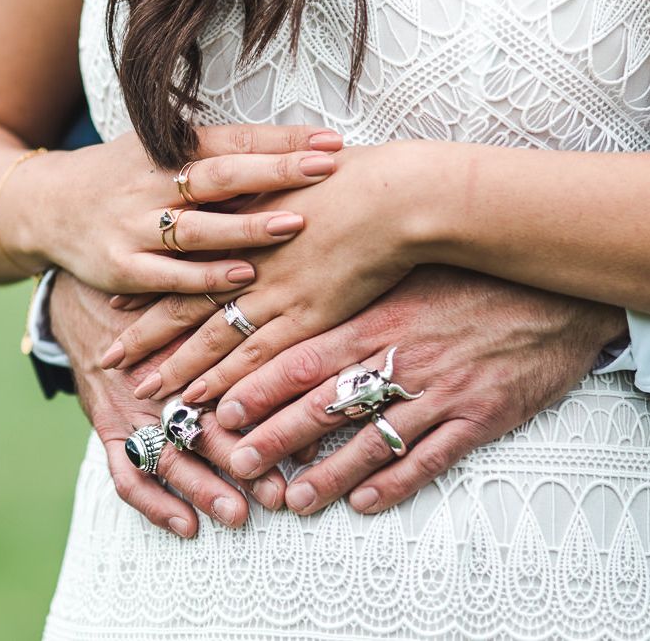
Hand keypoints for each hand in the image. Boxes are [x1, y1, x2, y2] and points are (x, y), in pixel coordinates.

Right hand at [7, 124, 342, 293]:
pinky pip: (171, 275)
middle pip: (219, 175)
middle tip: (324, 169)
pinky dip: (207, 277)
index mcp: (166, 150)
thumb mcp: (158, 153)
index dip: (282, 142)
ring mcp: (134, 227)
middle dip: (273, 172)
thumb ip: (211, 158)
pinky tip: (246, 276)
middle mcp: (151, 184)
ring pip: (198, 228)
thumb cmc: (122, 178)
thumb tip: (286, 156)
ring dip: (246, 227)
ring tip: (295, 224)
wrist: (46, 207)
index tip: (331, 143)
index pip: (233, 140)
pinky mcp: (123, 266)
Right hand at [49, 271, 286, 536]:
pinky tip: (186, 527)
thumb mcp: (193, 294)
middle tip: (278, 495)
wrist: (88, 289)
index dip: (264, 422)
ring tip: (237, 517)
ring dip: (202, 489)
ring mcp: (129, 408)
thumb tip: (300, 341)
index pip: (226, 392)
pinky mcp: (107, 426)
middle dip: (241, 465)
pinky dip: (153, 503)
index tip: (304, 450)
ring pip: (167, 456)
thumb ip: (233, 315)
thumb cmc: (154, 292)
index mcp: (185, 350)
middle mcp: (158, 382)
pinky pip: (126, 474)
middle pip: (201, 427)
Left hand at [107, 141, 431, 399]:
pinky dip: (224, 377)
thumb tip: (250, 196)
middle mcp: (247, 263)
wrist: (396, 196)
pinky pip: (254, 354)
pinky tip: (199, 396)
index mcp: (241, 226)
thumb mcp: (295, 175)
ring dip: (175, 365)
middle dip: (146, 336)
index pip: (183, 265)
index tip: (118, 306)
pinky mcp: (306, 316)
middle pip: (185, 305)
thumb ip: (266, 193)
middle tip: (110, 360)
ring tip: (143, 390)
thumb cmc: (354, 179)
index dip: (151, 287)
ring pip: (210, 336)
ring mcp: (273, 292)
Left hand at [208, 266, 626, 513]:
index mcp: (377, 319)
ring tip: (294, 500)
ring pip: (372, 440)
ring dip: (330, 474)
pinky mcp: (479, 415)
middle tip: (240, 463)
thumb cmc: (472, 275)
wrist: (552, 290)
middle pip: (325, 404)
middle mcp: (401, 358)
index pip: (303, 358)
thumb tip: (298, 299)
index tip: (222, 409)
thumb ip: (357, 289)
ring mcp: (440, 389)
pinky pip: (431, 457)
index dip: (258, 387)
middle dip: (277, 437)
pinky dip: (396, 483)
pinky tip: (366, 502)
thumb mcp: (408, 271)